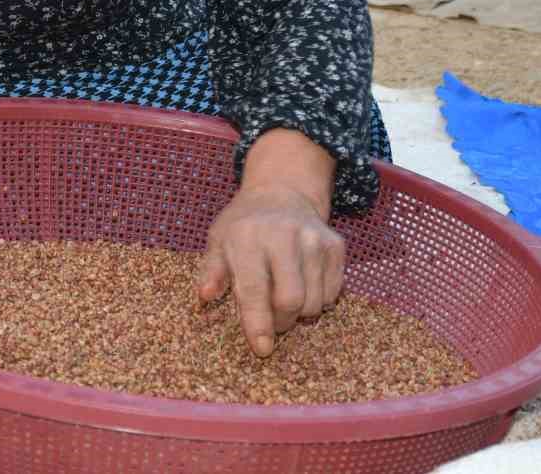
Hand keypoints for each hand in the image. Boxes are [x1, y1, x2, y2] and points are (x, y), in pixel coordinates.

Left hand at [196, 129, 343, 356]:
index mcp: (247, 236)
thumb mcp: (218, 240)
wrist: (282, 192)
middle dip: (282, 321)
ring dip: (300, 313)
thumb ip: (212, 270)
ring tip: (286, 297)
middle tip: (273, 320)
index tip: (262, 348)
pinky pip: (332, 293)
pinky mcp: (335, 245)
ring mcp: (313, 239)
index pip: (253, 289)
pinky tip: (304, 283)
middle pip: (291, 300)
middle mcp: (283, 235)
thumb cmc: (244, 224)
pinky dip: (319, 299)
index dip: (257, 323)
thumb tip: (204, 297)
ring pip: (315, 301)